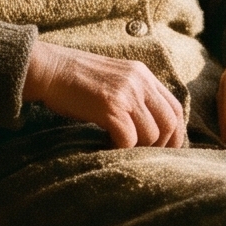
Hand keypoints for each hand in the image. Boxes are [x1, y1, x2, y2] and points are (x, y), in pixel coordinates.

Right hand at [24, 38, 186, 147]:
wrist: (49, 69)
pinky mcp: (109, 106)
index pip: (175, 108)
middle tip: (147, 157)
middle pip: (169, 122)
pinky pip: (128, 138)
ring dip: (139, 148)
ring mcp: (125, 93)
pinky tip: (109, 146)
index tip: (168, 149)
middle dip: (162, 145)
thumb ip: (135, 96)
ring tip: (122, 148)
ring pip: (150, 133)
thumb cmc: (76, 81)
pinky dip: (122, 149)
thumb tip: (150, 127)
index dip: (176, 133)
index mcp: (144, 74)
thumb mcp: (115, 80)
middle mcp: (139, 82)